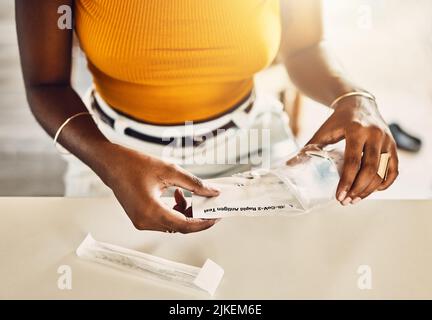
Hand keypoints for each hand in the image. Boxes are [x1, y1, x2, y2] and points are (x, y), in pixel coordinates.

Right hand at [103, 144, 219, 232]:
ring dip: (184, 211)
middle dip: (195, 215)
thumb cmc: (134, 165)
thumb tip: (212, 192)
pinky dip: (174, 210)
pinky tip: (176, 194)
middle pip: (180, 226)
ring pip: (173, 223)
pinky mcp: (140, 218)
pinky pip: (164, 220)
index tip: (216, 216)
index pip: (185, 225)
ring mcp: (141, 222)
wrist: (111, 163)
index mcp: (151, 211)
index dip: (204, 222)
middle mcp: (145, 221)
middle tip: (207, 202)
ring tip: (185, 192)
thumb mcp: (170, 170)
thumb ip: (194, 184)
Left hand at [308, 96, 398, 204]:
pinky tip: (373, 191)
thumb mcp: (323, 132)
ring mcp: (387, 139)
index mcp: (356, 130)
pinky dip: (385, 182)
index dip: (346, 181)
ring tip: (355, 199)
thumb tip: (289, 166)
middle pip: (371, 168)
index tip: (339, 196)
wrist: (358, 104)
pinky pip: (393, 169)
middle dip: (358, 189)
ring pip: (384, 171)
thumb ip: (308, 149)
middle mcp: (375, 134)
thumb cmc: (337, 120)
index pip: (353, 161)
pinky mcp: (393, 145)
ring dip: (370, 189)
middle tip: (346, 201)